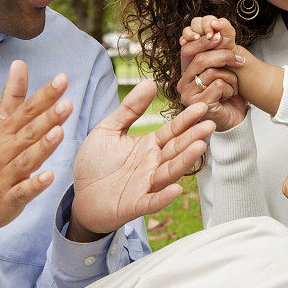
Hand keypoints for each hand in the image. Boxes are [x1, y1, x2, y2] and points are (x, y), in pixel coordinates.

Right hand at [0, 60, 72, 245]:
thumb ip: (13, 96)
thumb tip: (20, 63)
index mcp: (5, 131)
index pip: (28, 109)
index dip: (45, 95)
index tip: (62, 79)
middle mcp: (5, 150)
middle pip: (29, 132)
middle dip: (48, 118)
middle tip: (68, 103)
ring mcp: (6, 175)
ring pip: (27, 159)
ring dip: (43, 146)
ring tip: (59, 132)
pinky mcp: (8, 199)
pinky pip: (22, 192)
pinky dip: (34, 185)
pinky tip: (49, 176)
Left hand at [67, 80, 213, 239]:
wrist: (78, 196)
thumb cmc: (95, 163)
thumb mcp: (109, 129)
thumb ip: (129, 109)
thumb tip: (150, 82)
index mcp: (148, 146)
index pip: (172, 131)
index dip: (186, 119)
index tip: (201, 105)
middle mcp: (152, 165)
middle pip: (176, 149)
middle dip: (193, 137)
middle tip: (209, 125)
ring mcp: (146, 185)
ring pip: (169, 172)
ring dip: (185, 161)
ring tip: (199, 146)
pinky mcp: (134, 204)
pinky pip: (152, 200)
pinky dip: (164, 196)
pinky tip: (177, 189)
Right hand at [178, 16, 246, 130]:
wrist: (236, 118)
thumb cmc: (229, 93)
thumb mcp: (224, 68)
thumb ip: (218, 49)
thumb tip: (220, 23)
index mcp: (186, 72)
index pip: (188, 49)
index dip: (204, 41)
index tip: (221, 37)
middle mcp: (183, 83)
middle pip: (201, 59)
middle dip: (224, 56)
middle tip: (240, 60)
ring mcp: (188, 95)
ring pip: (212, 72)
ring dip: (230, 78)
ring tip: (234, 86)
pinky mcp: (198, 105)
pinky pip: (218, 85)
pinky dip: (230, 88)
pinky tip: (230, 96)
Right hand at [179, 15, 236, 51]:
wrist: (224, 62)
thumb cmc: (227, 47)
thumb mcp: (229, 35)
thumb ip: (225, 25)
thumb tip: (214, 22)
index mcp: (211, 23)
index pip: (206, 19)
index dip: (207, 26)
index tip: (211, 35)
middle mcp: (201, 28)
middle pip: (195, 23)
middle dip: (200, 29)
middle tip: (206, 38)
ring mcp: (194, 36)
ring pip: (187, 30)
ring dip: (190, 34)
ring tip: (195, 38)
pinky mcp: (188, 44)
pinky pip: (182, 39)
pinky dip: (183, 40)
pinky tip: (185, 43)